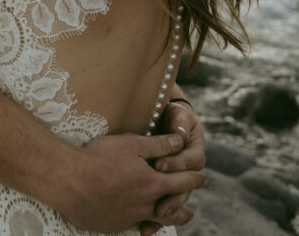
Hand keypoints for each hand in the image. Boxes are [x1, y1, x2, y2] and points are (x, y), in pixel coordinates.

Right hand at [60, 131, 205, 232]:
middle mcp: (144, 206)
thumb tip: (181, 141)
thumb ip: (159, 144)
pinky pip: (134, 225)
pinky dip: (142, 224)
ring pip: (154, 222)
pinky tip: (140, 221)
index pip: (181, 182)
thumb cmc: (100, 158)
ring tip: (171, 218)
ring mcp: (129, 218)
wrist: (70, 182)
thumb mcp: (132, 143)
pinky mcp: (113, 225)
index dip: (194, 178)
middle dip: (184, 208)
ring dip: (166, 219)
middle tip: (191, 210)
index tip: (203, 177)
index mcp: (152, 185)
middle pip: (172, 210)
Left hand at [139, 100, 205, 235]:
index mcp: (195, 151)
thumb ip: (180, 122)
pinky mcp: (163, 188)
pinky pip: (161, 206)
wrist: (163, 117)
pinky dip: (154, 219)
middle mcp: (189, 170)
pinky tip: (144, 229)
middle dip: (174, 198)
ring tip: (156, 218)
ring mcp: (177, 181)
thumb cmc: (172, 115)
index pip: (192, 162)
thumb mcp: (177, 114)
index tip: (158, 164)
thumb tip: (180, 133)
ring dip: (167, 211)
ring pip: (177, 200)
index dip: (177, 164)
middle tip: (160, 205)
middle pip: (186, 188)